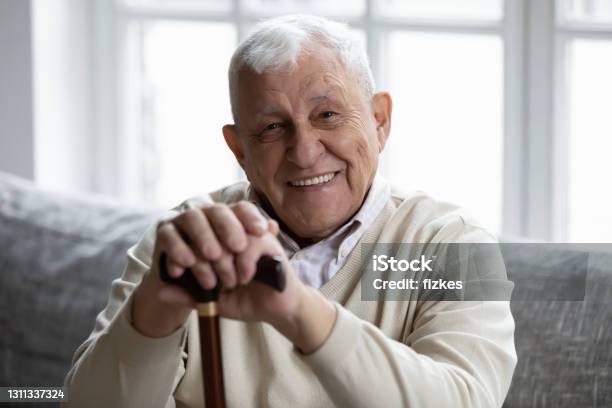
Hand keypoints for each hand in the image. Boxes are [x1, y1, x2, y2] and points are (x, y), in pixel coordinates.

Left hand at [132, 200, 336, 352]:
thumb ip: (190, 296)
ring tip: (230, 281)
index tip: (179, 272)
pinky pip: (251, 242)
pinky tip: (245, 277)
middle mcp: (229, 233)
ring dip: (225, 261)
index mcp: (212, 242)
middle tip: (211, 282)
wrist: (277, 308)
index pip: (188, 233)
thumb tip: (161, 292)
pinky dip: (244, 262)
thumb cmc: (245, 300)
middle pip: (206, 228)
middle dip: (204, 258)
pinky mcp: (269, 240)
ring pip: (227, 233)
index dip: (180, 250)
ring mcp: (249, 233)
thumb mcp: (212, 301)